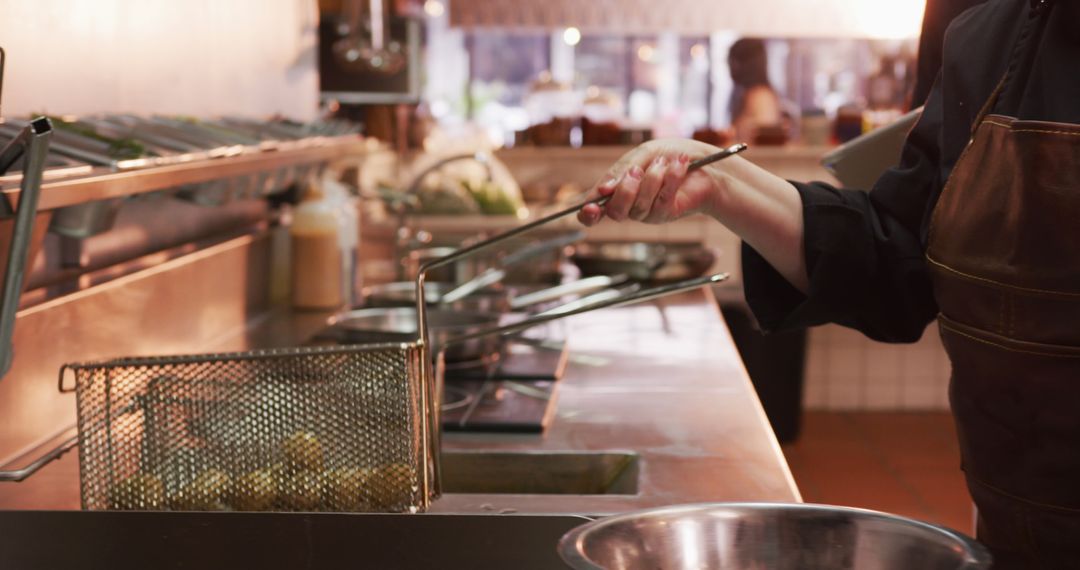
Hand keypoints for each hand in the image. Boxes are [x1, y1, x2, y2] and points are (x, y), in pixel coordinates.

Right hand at [577, 139, 723, 225]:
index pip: (594, 209)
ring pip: (639, 207)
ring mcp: (647, 212)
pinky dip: (670, 179)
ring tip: (664, 162)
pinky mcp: (666, 214)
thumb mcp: (643, 154)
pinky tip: (679, 165)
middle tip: (637, 170)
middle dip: (625, 190)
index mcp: (616, 189)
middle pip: (615, 212)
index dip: (588, 214)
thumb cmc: (669, 155)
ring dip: (652, 179)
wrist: (705, 161)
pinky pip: (662, 202)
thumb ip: (621, 170)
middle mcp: (629, 205)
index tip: (591, 208)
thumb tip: (603, 190)